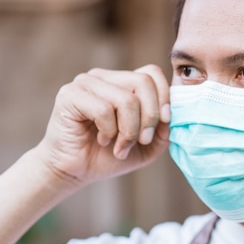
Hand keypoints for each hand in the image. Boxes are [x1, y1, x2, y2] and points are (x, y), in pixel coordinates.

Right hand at [34, 64, 170, 186]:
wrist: (74, 171)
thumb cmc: (107, 156)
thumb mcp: (146, 146)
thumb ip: (164, 129)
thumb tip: (173, 113)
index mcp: (121, 83)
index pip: (152, 72)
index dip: (164, 97)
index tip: (164, 124)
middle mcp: (103, 77)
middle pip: (143, 82)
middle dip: (150, 117)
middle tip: (142, 141)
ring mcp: (85, 83)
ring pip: (126, 99)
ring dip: (129, 131)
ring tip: (120, 147)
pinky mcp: (70, 95)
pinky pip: (104, 109)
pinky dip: (109, 131)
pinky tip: (103, 140)